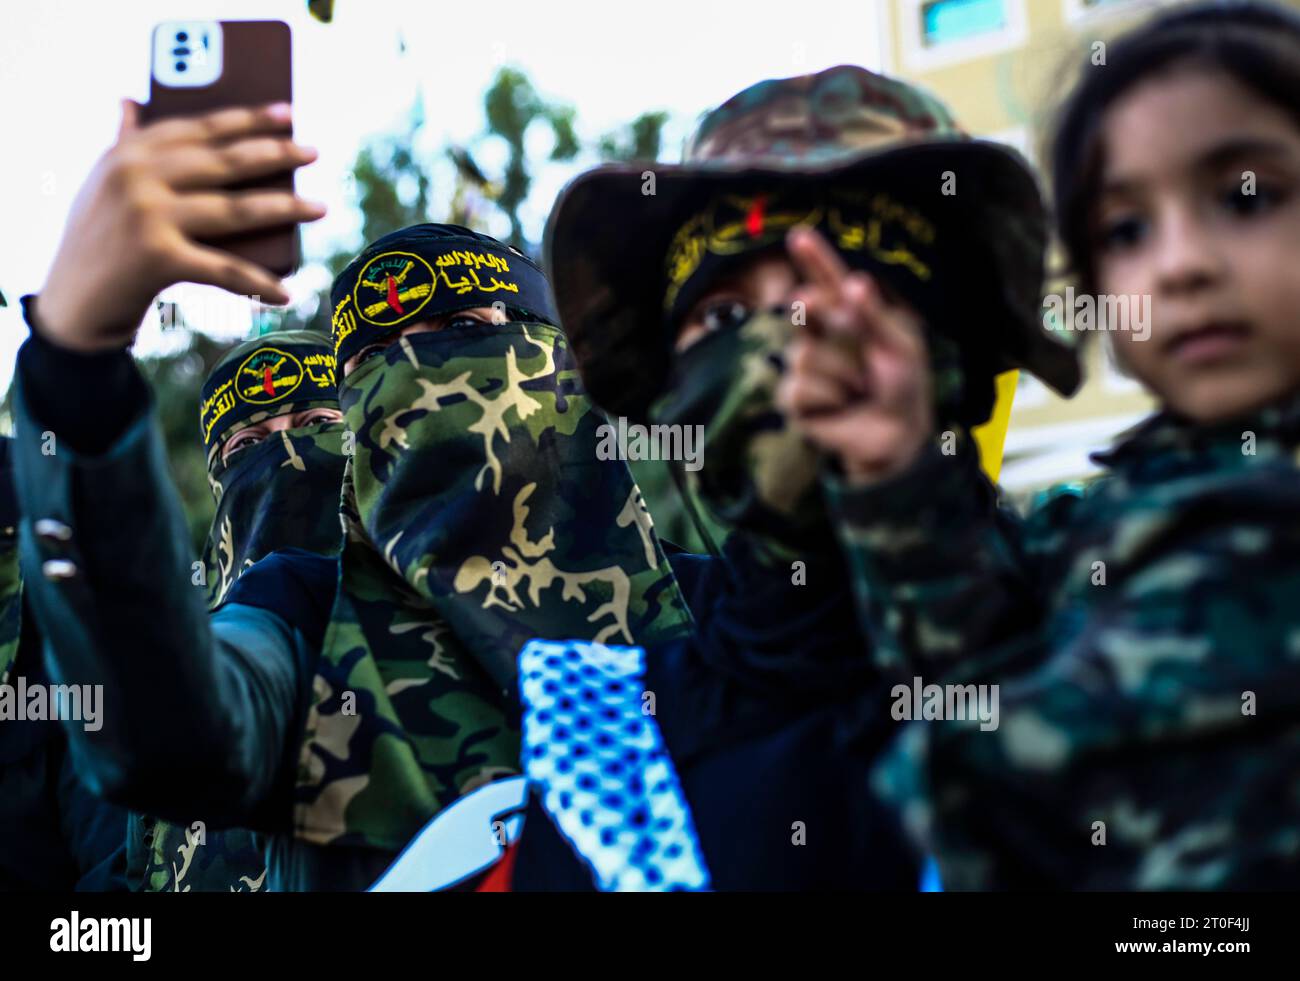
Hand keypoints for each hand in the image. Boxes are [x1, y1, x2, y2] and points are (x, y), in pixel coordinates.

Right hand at [34, 100, 325, 351]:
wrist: (71, 304)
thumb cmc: (98, 241)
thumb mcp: (102, 184)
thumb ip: (122, 143)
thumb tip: (130, 100)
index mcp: (129, 153)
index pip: (199, 128)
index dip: (248, 118)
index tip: (289, 114)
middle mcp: (136, 178)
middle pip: (224, 162)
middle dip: (276, 155)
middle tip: (315, 152)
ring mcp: (148, 216)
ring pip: (235, 210)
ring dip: (285, 209)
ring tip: (320, 208)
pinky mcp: (159, 259)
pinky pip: (225, 270)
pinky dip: (259, 283)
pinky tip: (288, 292)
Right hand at [777, 226, 933, 483]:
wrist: (897, 436)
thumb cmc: (903, 386)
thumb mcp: (898, 346)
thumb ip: (873, 316)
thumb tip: (854, 283)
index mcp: (850, 316)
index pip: (829, 282)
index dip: (814, 259)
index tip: (800, 236)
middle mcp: (823, 336)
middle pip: (802, 309)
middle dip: (811, 307)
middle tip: (811, 305)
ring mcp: (805, 365)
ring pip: (805, 356)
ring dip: (841, 375)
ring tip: (860, 390)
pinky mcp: (795, 398)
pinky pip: (799, 388)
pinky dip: (827, 398)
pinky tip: (842, 407)